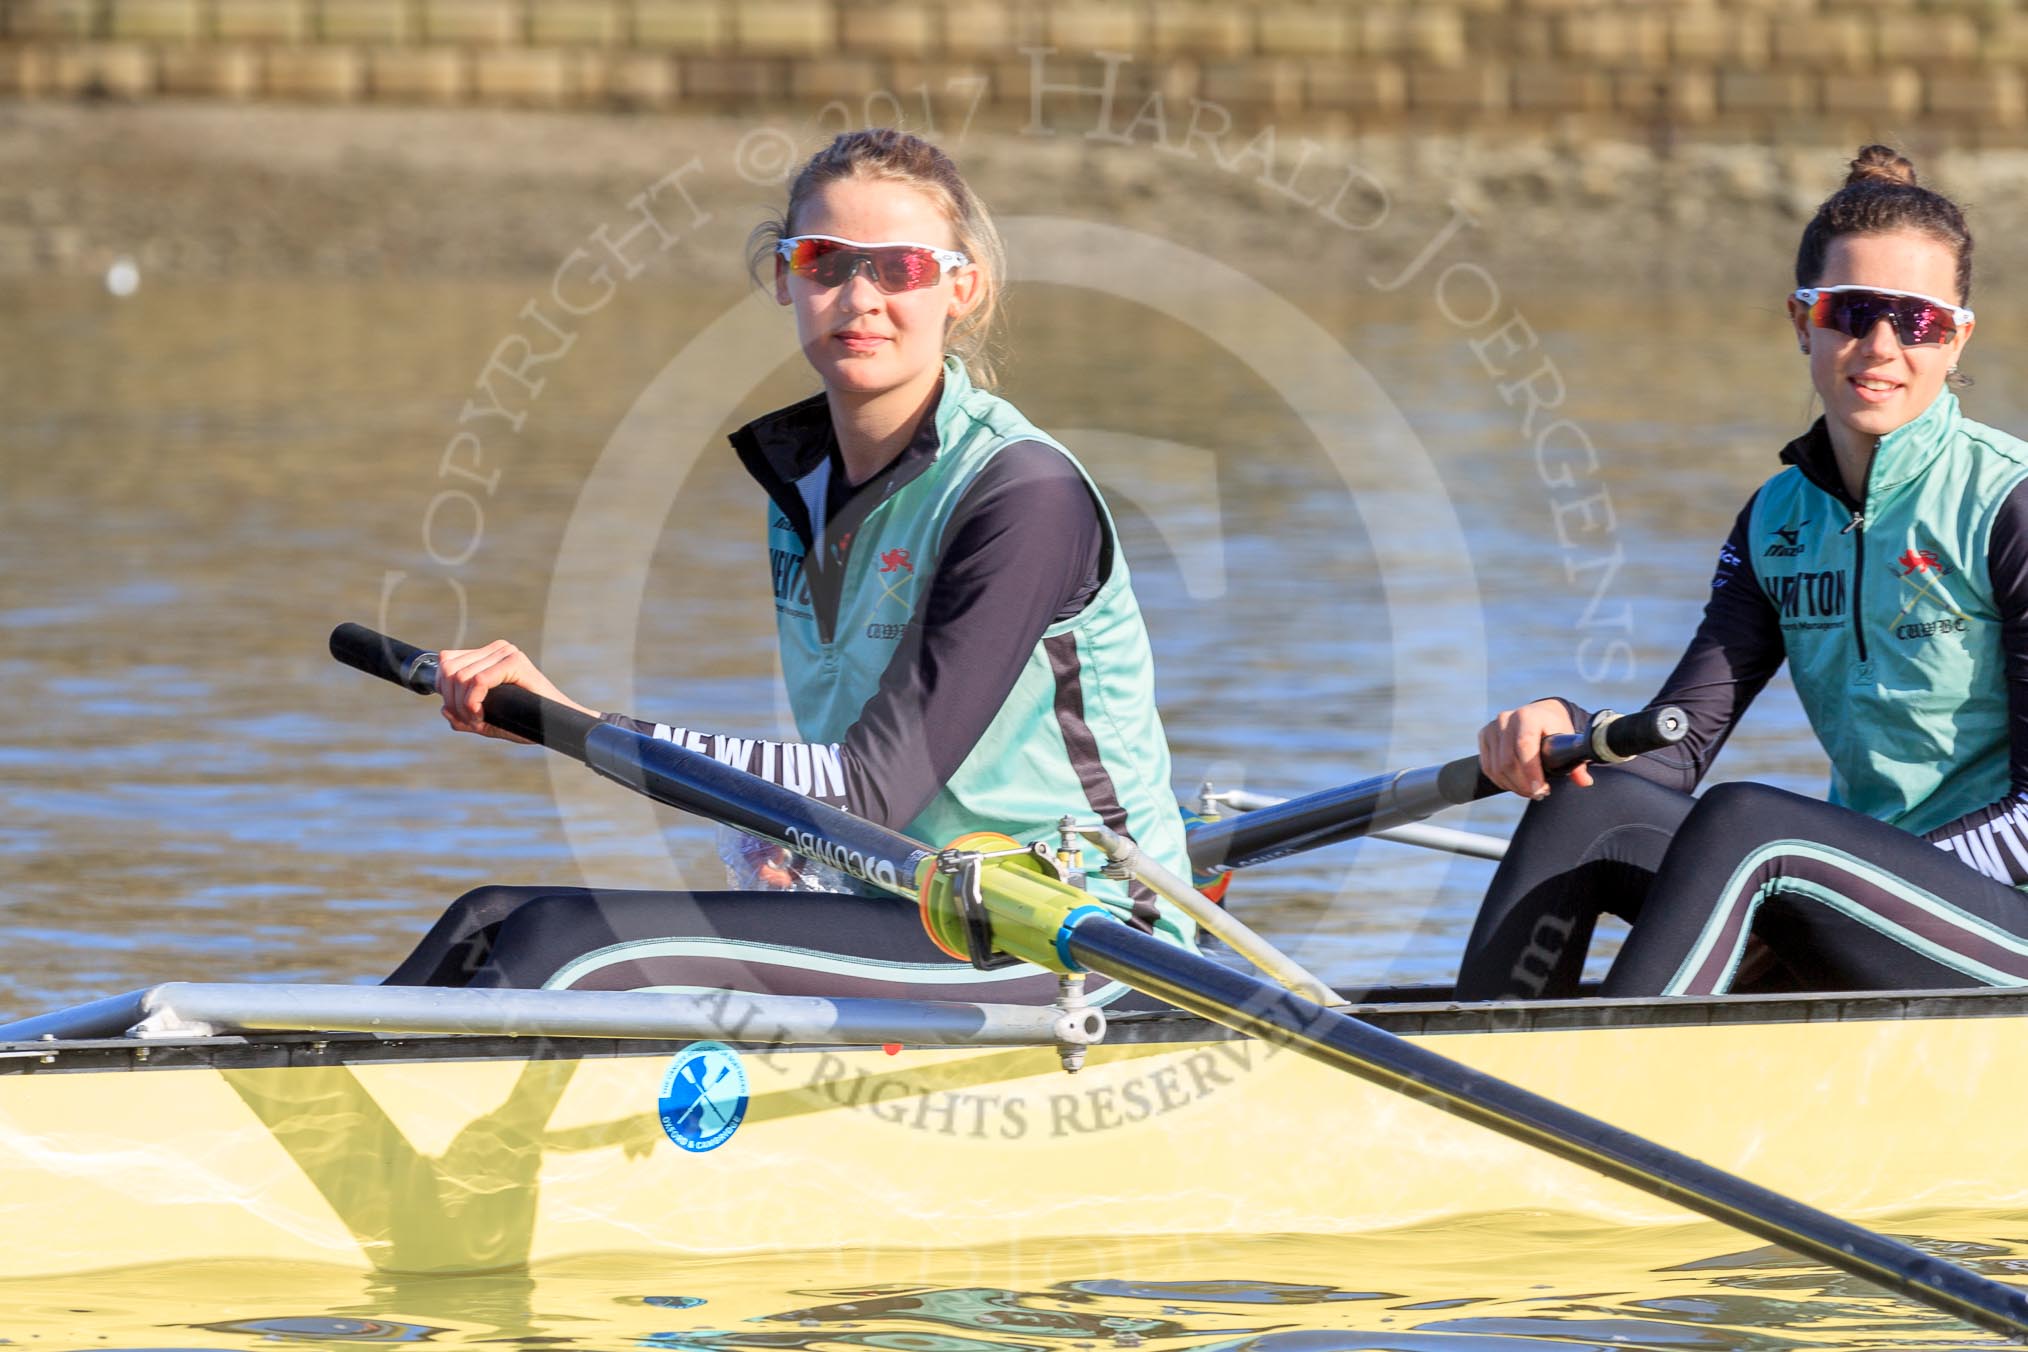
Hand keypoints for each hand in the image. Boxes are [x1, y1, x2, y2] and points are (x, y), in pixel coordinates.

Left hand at [436, 639, 595, 741]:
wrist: (557, 725)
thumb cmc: (526, 721)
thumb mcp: (487, 720)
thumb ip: (463, 716)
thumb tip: (444, 710)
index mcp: (489, 655)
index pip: (446, 661)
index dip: (444, 690)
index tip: (459, 712)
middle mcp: (497, 649)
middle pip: (449, 669)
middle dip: (452, 701)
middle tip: (470, 720)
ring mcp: (507, 653)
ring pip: (460, 676)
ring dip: (462, 706)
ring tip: (478, 720)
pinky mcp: (514, 662)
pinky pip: (477, 681)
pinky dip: (472, 702)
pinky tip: (482, 715)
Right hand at [1477, 698, 1591, 799]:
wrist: (1539, 714)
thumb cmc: (1554, 728)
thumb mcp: (1567, 740)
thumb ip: (1576, 762)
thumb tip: (1585, 781)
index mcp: (1528, 716)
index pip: (1523, 746)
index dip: (1530, 772)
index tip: (1540, 789)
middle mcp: (1506, 719)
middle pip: (1507, 761)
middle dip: (1523, 784)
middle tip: (1539, 794)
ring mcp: (1492, 728)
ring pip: (1496, 768)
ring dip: (1513, 785)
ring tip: (1530, 791)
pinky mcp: (1483, 737)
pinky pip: (1488, 767)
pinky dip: (1501, 781)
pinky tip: (1516, 784)